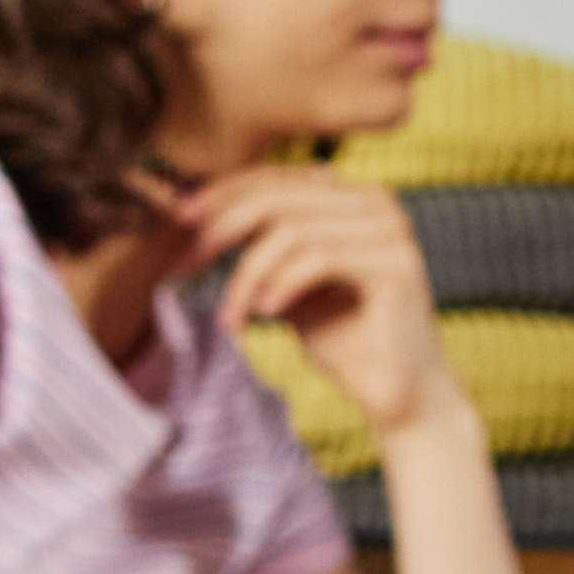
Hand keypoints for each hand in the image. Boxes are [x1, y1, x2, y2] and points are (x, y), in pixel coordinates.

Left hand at [171, 161, 464, 456]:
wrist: (397, 395)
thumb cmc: (344, 340)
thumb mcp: (288, 284)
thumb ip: (260, 247)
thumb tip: (196, 215)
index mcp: (350, 197)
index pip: (276, 179)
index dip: (222, 194)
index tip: (176, 220)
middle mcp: (375, 202)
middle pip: (278, 196)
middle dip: (221, 228)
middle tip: (186, 264)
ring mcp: (389, 230)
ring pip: (291, 230)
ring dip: (246, 276)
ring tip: (230, 316)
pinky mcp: (395, 264)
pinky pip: (318, 257)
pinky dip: (281, 284)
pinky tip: (264, 313)